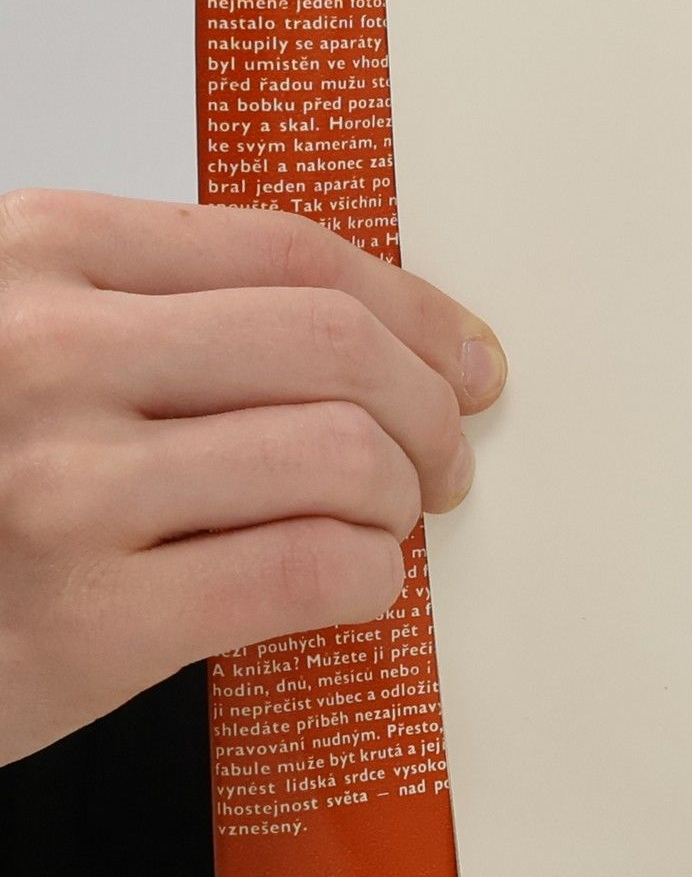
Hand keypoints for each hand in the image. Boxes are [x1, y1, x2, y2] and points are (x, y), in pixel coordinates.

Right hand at [0, 190, 506, 765]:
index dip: (413, 307)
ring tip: (386, 518)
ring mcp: (61, 489)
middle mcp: (44, 356)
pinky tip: (348, 580)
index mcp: (36, 255)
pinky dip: (365, 576)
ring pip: (340, 456)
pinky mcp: (84, 623)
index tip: (462, 352)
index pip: (291, 253)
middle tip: (445, 452)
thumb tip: (376, 329)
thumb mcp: (20, 337)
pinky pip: (308, 570)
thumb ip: (157, 311)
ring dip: (400, 496)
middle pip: (335, 347)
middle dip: (430, 406)